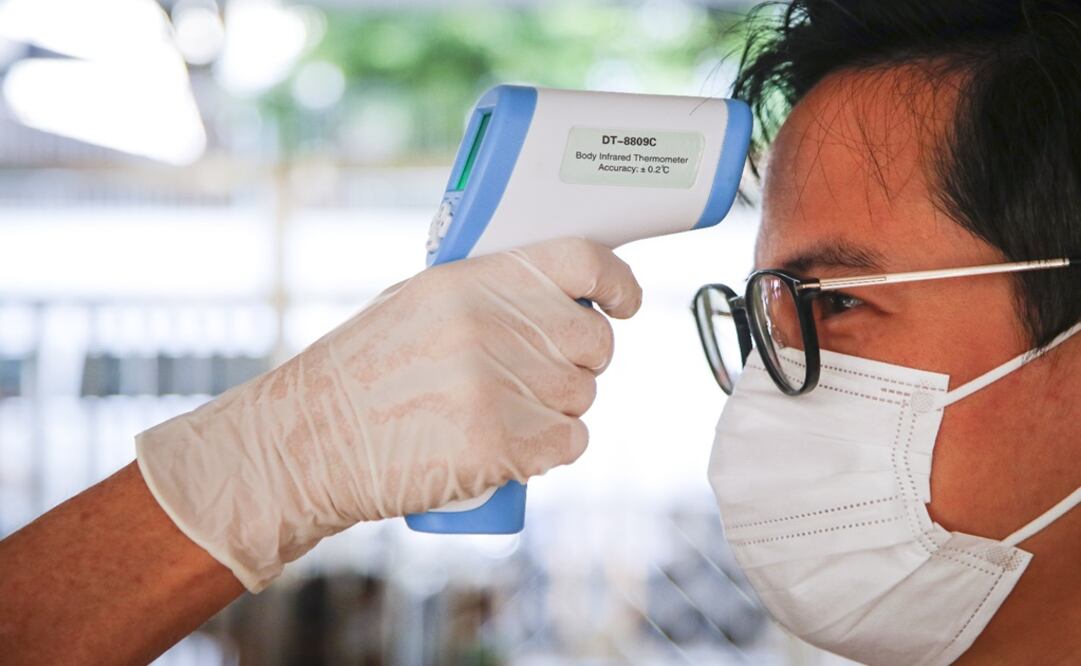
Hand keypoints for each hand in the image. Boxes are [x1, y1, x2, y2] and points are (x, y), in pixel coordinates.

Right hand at [135, 237, 641, 590]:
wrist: (306, 443)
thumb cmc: (361, 374)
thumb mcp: (416, 303)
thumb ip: (488, 293)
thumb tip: (560, 298)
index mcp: (470, 281)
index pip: (578, 261)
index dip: (618, 282)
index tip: (626, 303)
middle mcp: (490, 326)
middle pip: (593, 342)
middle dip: (578, 362)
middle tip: (537, 376)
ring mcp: (498, 386)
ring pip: (582, 397)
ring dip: (558, 409)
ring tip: (501, 414)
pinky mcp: (500, 444)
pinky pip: (570, 442)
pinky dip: (551, 449)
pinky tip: (511, 447)